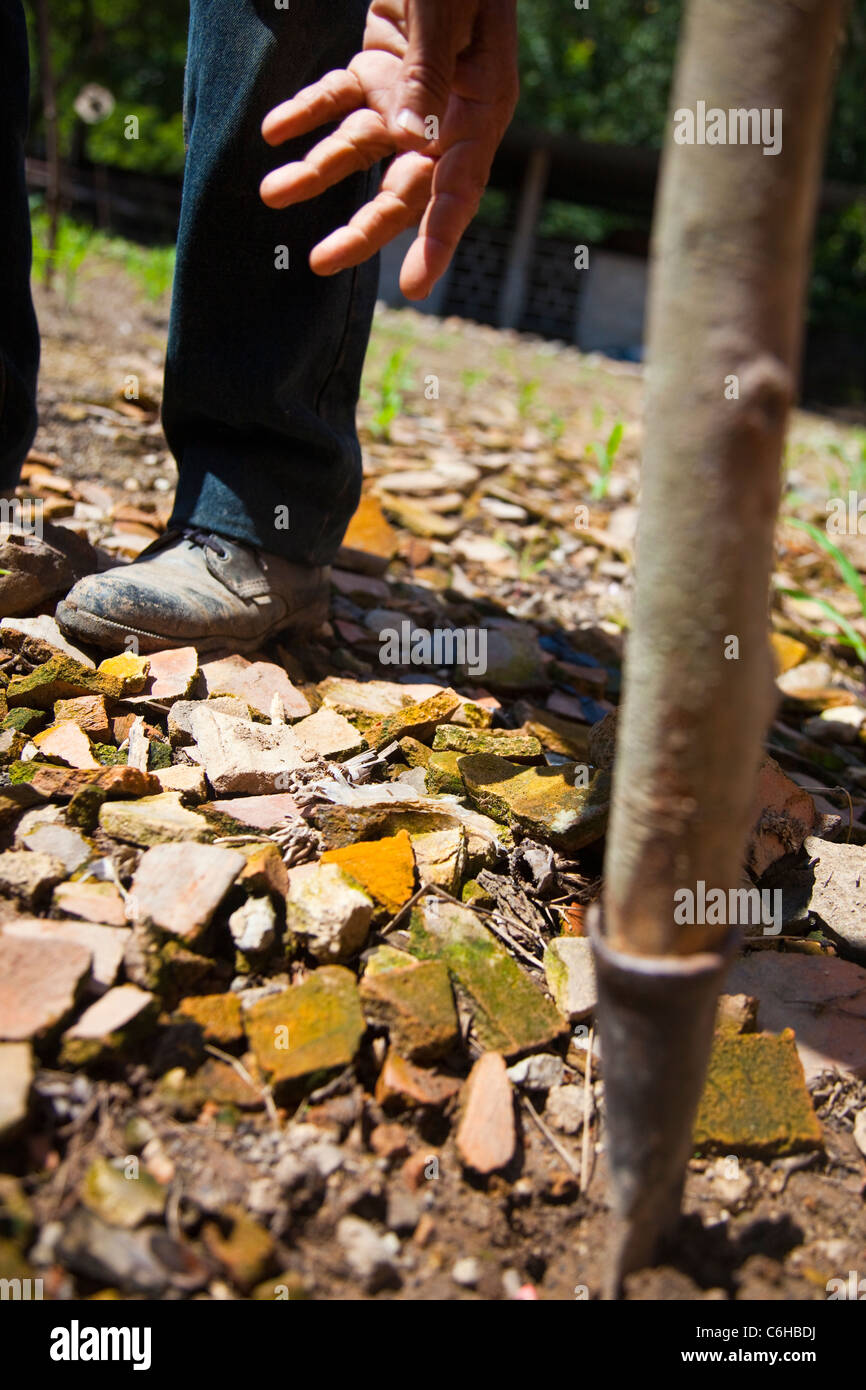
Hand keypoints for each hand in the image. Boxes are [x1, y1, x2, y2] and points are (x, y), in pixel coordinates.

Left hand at [260, 0, 518, 299]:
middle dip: (362, 227)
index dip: (439, 240)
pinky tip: (272, 132)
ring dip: (315, 172)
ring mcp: (411, 94)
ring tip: (270, 193)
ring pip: (360, 151)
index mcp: (481, 106)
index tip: (417, 287)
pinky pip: (337, 102)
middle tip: (319, 262)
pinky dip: (305, 115)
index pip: (460, 188)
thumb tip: (409, 144)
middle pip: (404, 187)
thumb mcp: (446, 12)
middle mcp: (447, 113)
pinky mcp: (377, 68)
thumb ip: (427, 77)